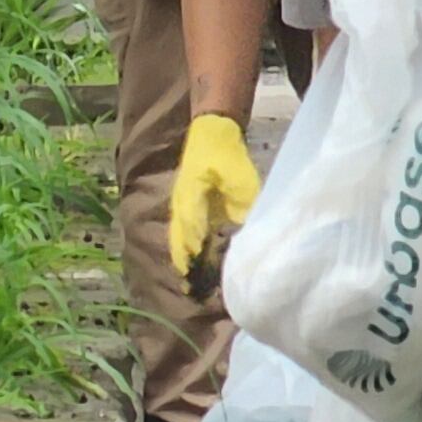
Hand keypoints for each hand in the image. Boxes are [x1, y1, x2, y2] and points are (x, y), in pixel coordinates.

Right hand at [168, 111, 262, 283]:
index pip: (190, 233)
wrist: (212, 131)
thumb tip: (244, 233)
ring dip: (183, 259)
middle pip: (179, 241)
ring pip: (177, 239)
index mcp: (190, 198)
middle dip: (185, 264)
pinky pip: (182, 233)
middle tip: (191, 290)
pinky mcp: (186, 206)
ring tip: (190, 283)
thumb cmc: (226, 154)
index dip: (194, 256)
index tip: (198, 278)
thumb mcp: (240, 180)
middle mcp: (180, 205)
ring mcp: (180, 206)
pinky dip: (185, 249)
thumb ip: (240, 206)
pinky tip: (194, 262)